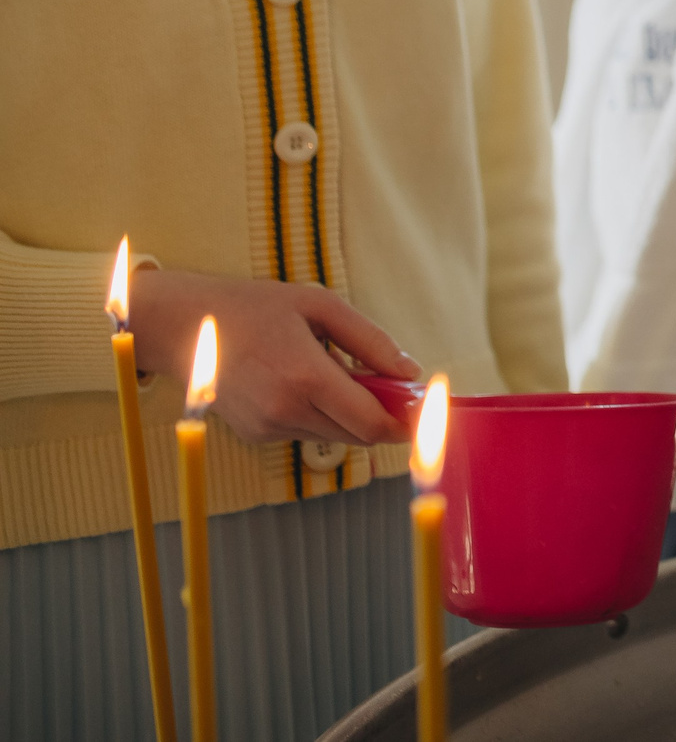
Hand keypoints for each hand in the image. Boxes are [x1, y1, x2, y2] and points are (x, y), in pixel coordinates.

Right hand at [126, 268, 415, 447]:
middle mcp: (285, 410)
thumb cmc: (256, 307)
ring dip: (350, 414)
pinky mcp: (255, 435)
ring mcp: (267, 427)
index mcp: (305, 377)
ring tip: (333, 370)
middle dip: (383, 417)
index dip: (403, 423)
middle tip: (393, 388)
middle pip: (357, 436)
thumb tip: (410, 373)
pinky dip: (319, 413)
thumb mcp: (322, 306)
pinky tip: (300, 380)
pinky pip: (306, 430)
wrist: (186, 328)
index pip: (370, 424)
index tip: (423, 412)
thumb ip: (371, 342)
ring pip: (334, 435)